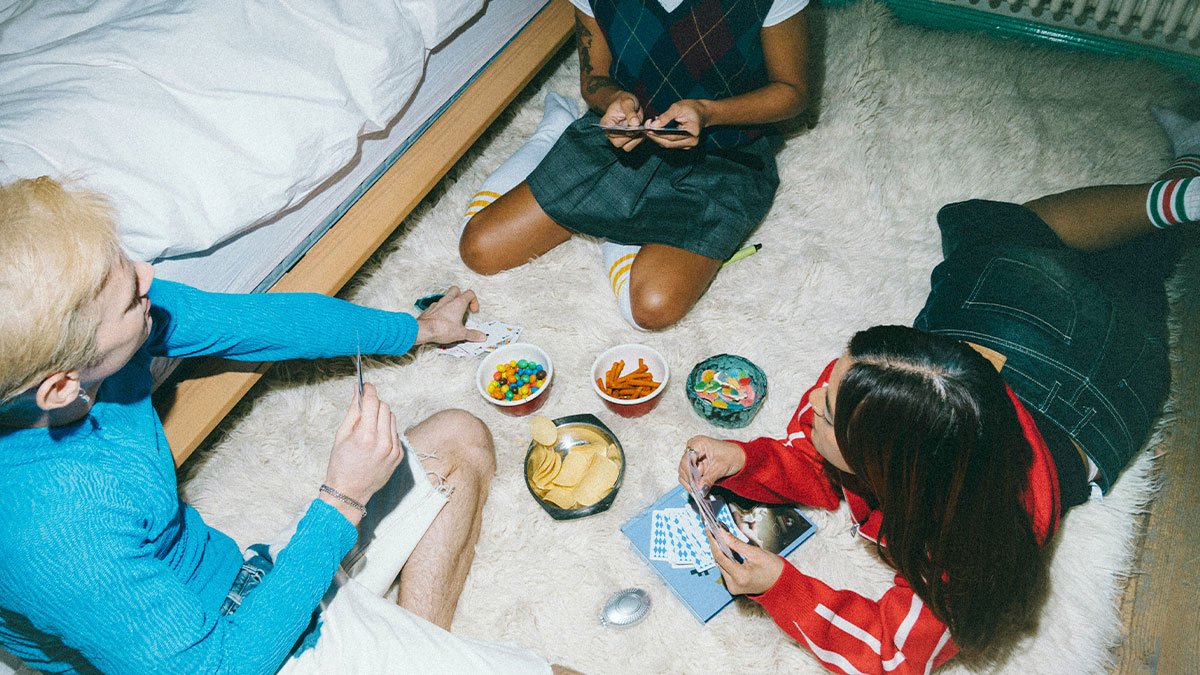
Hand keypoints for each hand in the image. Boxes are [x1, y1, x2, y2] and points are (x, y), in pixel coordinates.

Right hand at [323, 383, 404, 514]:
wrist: (350, 492)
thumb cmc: (341, 463)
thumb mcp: (341, 434)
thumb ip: (353, 410)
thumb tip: (358, 390)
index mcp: (366, 436)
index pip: (373, 402)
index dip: (369, 390)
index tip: (366, 386)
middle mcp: (383, 442)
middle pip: (385, 407)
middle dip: (374, 404)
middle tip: (364, 409)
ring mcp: (394, 450)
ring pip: (392, 418)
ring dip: (381, 417)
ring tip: (368, 428)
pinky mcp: (399, 455)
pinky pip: (395, 433)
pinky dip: (386, 431)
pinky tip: (374, 441)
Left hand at [414, 286, 484, 345]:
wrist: (423, 330)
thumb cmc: (441, 328)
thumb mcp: (461, 334)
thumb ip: (472, 334)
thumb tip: (480, 336)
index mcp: (458, 303)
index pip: (469, 294)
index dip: (474, 301)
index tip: (473, 310)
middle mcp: (448, 301)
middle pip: (456, 289)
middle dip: (461, 295)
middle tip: (463, 305)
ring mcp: (438, 304)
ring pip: (445, 297)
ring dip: (450, 303)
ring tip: (453, 313)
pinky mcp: (430, 309)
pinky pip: (437, 305)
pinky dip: (441, 310)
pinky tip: (442, 318)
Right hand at [599, 92, 644, 151]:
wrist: (627, 102)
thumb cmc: (624, 100)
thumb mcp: (627, 101)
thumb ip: (630, 111)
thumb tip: (635, 123)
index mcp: (606, 123)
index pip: (611, 133)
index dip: (622, 132)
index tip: (632, 125)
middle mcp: (610, 133)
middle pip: (618, 143)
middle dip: (631, 136)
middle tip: (640, 127)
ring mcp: (619, 138)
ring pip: (627, 147)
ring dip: (637, 139)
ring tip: (643, 128)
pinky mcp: (627, 140)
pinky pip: (634, 145)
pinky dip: (640, 139)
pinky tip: (644, 130)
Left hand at [644, 99, 707, 149]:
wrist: (701, 112)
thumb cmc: (691, 108)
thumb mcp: (678, 107)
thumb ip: (666, 116)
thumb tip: (654, 125)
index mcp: (692, 134)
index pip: (671, 137)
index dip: (658, 134)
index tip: (647, 129)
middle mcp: (691, 143)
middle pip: (668, 144)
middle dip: (655, 137)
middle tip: (644, 129)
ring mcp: (687, 145)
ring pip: (667, 145)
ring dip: (656, 138)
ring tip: (648, 129)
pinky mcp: (683, 145)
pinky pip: (669, 143)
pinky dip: (661, 138)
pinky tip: (655, 131)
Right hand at [677, 435, 744, 495]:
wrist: (740, 457)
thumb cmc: (732, 456)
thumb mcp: (721, 467)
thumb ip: (710, 478)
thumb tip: (700, 489)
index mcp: (698, 443)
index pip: (687, 459)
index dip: (689, 473)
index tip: (695, 486)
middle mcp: (692, 449)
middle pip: (683, 467)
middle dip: (690, 480)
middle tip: (698, 492)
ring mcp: (693, 458)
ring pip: (684, 474)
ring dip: (691, 484)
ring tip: (700, 493)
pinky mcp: (695, 466)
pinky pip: (689, 477)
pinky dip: (693, 485)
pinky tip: (700, 490)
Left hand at [708, 527, 783, 595]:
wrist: (782, 584)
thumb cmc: (774, 570)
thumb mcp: (755, 553)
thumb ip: (736, 543)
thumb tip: (722, 533)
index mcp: (740, 576)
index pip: (720, 556)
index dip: (713, 541)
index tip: (709, 530)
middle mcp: (733, 584)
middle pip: (719, 561)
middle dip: (716, 545)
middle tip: (714, 530)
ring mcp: (733, 587)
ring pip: (721, 565)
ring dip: (721, 551)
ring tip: (720, 537)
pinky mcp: (734, 586)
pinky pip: (726, 570)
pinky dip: (726, 559)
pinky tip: (726, 548)